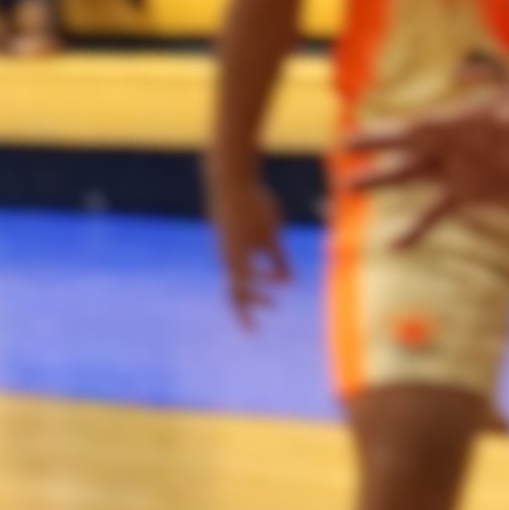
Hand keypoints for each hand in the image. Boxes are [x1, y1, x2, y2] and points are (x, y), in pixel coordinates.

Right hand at [205, 160, 289, 327]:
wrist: (229, 179)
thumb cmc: (254, 207)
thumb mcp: (273, 236)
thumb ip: (280, 262)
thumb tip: (287, 284)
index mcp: (235, 259)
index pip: (243, 292)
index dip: (259, 302)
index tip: (277, 306)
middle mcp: (224, 256)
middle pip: (231, 291)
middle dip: (244, 311)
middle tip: (250, 330)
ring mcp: (221, 245)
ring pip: (232, 274)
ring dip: (248, 287)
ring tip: (266, 288)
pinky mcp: (223, 233)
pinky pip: (232, 260)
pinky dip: (245, 270)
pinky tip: (257, 263)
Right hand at [352, 81, 508, 240]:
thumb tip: (505, 118)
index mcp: (465, 120)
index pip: (420, 126)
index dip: (389, 133)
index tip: (355, 139)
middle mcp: (454, 143)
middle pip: (402, 146)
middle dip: (369, 147)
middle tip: (337, 149)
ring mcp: (459, 169)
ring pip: (407, 176)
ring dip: (378, 183)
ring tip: (342, 192)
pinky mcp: (472, 194)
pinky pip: (435, 212)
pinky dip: (414, 229)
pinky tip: (393, 244)